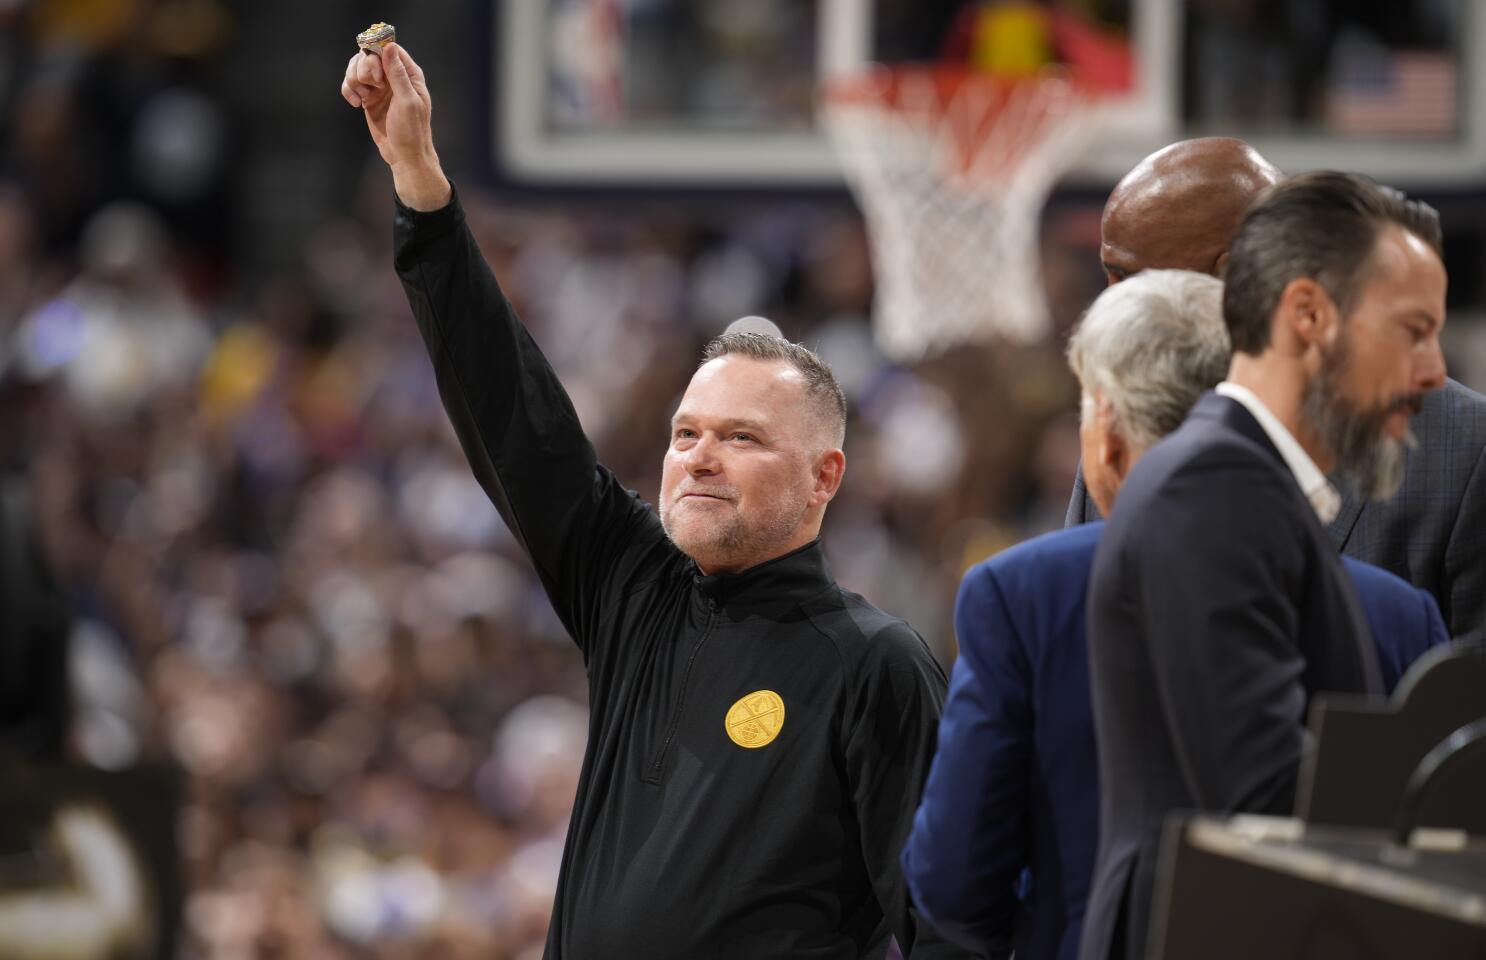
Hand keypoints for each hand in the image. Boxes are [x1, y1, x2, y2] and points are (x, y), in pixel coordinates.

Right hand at [341, 42, 450, 210]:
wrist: (404, 156)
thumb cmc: (411, 131)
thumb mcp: (407, 101)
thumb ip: (398, 74)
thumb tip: (389, 47)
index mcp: (409, 74)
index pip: (389, 48)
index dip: (377, 56)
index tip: (376, 77)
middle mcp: (393, 76)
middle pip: (368, 55)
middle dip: (363, 69)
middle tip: (370, 88)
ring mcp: (379, 87)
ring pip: (356, 67)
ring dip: (353, 80)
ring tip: (361, 97)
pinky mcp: (368, 97)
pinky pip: (351, 83)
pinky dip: (348, 90)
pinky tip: (356, 104)